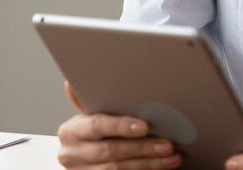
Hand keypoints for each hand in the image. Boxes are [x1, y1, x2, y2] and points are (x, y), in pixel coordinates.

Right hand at [57, 80, 182, 168]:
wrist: (83, 162)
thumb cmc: (91, 135)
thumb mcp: (88, 118)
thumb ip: (88, 102)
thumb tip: (73, 81)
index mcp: (70, 132)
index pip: (97, 126)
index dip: (121, 126)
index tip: (145, 127)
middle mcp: (71, 155)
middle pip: (111, 151)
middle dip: (143, 147)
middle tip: (168, 144)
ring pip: (119, 169)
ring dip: (150, 163)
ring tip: (172, 157)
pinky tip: (161, 167)